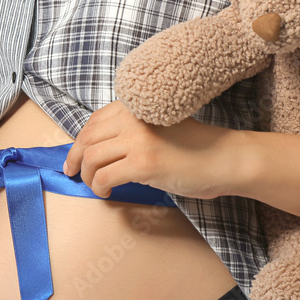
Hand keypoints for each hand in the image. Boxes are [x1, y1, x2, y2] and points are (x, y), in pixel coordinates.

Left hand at [61, 99, 247, 199]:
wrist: (225, 159)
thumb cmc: (197, 148)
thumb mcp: (160, 129)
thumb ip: (133, 132)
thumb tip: (101, 152)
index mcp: (137, 107)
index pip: (95, 121)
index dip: (81, 141)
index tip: (76, 157)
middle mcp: (134, 118)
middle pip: (88, 138)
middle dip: (75, 158)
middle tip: (73, 173)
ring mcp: (138, 140)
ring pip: (92, 159)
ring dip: (88, 176)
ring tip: (96, 186)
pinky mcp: (143, 163)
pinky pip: (105, 176)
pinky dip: (100, 187)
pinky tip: (107, 192)